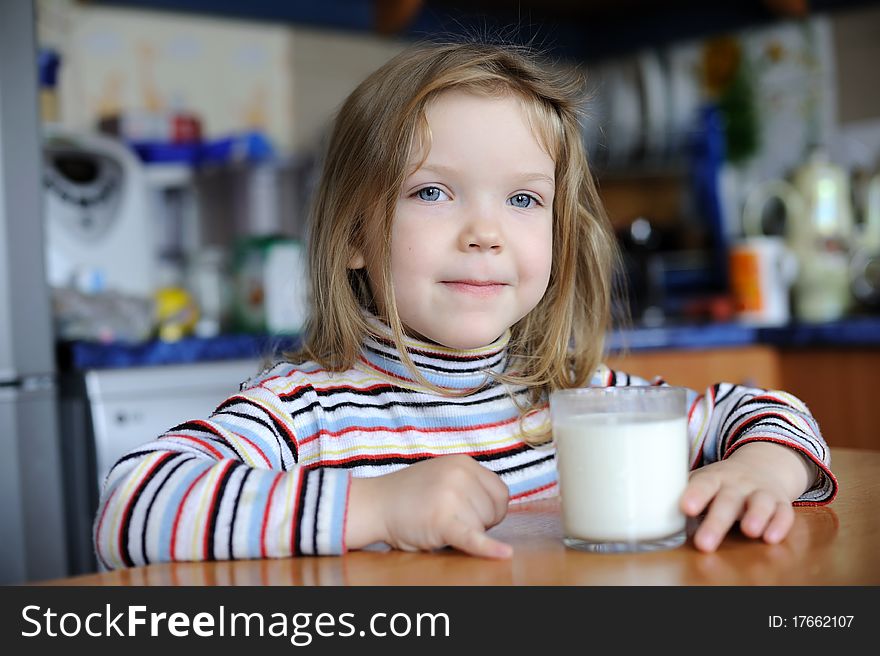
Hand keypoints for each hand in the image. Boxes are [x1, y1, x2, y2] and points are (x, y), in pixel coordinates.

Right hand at [345, 454, 512, 558]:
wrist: (376, 503)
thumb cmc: (411, 494)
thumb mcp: (444, 474)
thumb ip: (469, 483)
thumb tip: (499, 506)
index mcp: (464, 462)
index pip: (500, 493)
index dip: (490, 509)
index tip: (472, 513)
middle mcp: (460, 475)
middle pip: (493, 512)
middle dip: (477, 521)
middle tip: (448, 516)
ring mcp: (451, 496)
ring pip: (482, 528)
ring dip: (464, 532)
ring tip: (438, 522)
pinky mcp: (442, 520)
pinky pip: (472, 538)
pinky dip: (487, 548)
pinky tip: (504, 554)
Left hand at [680, 441, 817, 552]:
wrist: (763, 466)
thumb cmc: (722, 482)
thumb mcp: (703, 482)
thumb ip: (683, 495)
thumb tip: (648, 509)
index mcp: (714, 477)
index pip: (703, 483)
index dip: (695, 494)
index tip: (685, 508)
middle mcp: (738, 483)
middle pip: (728, 500)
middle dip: (717, 521)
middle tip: (705, 543)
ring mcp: (760, 491)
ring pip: (760, 502)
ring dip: (756, 516)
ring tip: (749, 532)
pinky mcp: (781, 503)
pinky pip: (784, 513)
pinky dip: (779, 525)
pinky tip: (772, 537)